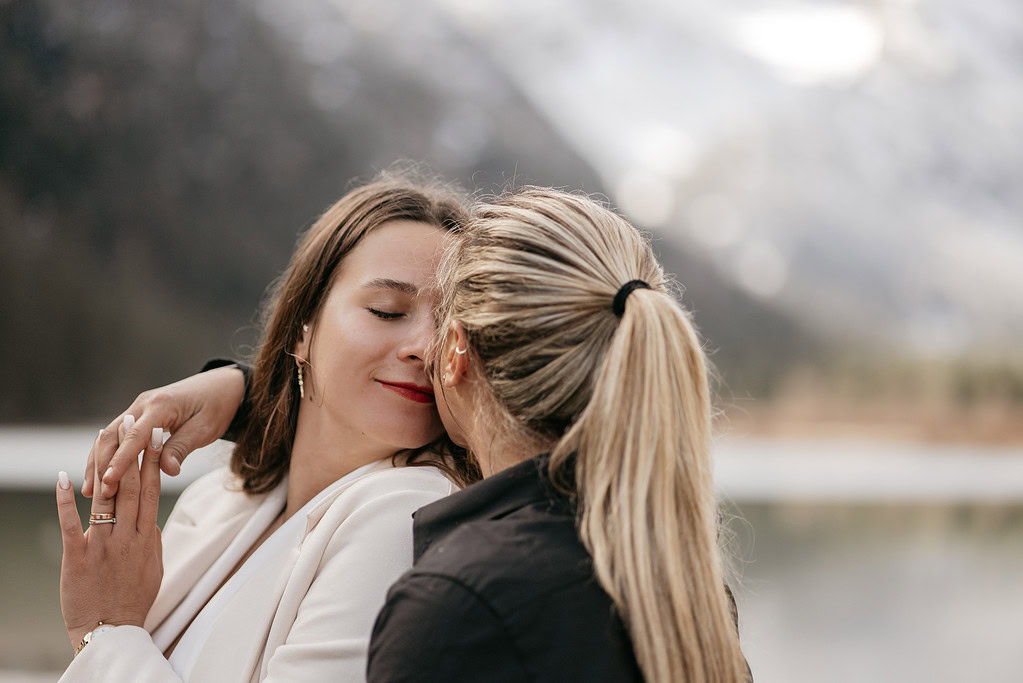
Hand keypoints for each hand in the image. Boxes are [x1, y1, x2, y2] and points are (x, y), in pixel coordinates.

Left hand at [56, 426, 164, 651]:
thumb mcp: (154, 568)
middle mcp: (128, 536)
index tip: (157, 438)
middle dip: (134, 451)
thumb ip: (152, 541)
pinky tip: (63, 478)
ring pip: (105, 498)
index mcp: (147, 537)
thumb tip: (151, 519)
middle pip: (132, 486)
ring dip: (105, 465)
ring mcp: (102, 545)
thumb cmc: (133, 601)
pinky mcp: (77, 557)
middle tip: (135, 423)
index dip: (154, 461)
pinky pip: (71, 524)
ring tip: (105, 438)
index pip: (152, 491)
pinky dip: (65, 500)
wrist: (111, 631)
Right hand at [82, 365, 244, 498]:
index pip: (135, 437)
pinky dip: (107, 454)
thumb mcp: (205, 429)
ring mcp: (138, 408)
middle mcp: (143, 404)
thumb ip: (182, 447)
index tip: (108, 483)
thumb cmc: (216, 407)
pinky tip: (100, 474)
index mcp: (161, 406)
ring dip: (98, 462)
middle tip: (97, 495)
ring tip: (90, 491)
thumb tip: (167, 471)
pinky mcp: (138, 414)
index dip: (120, 461)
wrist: (221, 386)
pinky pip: (117, 436)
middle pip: (113, 436)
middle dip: (102, 465)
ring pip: (109, 436)